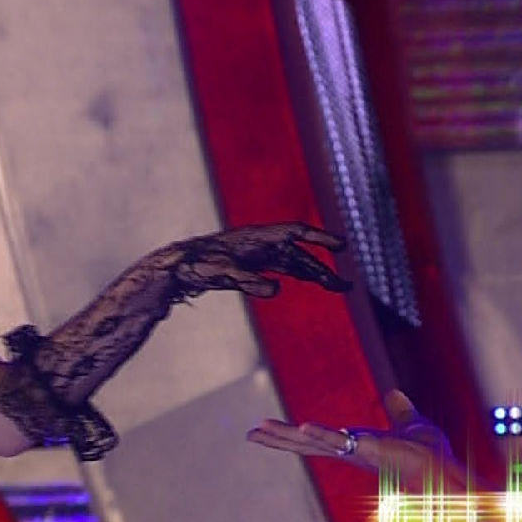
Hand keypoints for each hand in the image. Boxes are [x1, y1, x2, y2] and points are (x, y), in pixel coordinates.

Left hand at [166, 222, 350, 297]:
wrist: (175, 268)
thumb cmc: (197, 265)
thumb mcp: (224, 274)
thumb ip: (249, 281)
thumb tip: (277, 288)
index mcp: (258, 238)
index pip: (296, 233)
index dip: (320, 238)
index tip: (342, 245)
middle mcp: (262, 244)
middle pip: (301, 255)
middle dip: (324, 269)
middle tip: (347, 286)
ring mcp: (257, 255)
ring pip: (295, 263)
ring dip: (315, 273)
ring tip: (338, 286)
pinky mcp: (251, 265)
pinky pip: (283, 268)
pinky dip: (298, 274)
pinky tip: (307, 281)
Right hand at [247, 390, 471, 490]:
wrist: (443, 469)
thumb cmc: (430, 455)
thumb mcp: (411, 424)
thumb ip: (400, 410)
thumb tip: (394, 393)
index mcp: (356, 445)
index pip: (318, 440)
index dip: (294, 436)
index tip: (269, 430)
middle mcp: (350, 451)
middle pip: (306, 444)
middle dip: (278, 439)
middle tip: (251, 433)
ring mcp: (355, 452)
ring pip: (312, 444)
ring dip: (286, 437)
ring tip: (259, 431)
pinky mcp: (366, 450)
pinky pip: (338, 441)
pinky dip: (320, 435)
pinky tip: (301, 428)